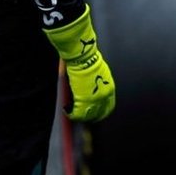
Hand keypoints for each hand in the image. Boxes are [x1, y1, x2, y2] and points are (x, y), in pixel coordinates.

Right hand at [44, 7, 116, 121]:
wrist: (83, 57)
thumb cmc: (89, 60)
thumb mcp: (100, 74)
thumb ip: (99, 84)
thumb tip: (92, 90)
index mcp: (109, 88)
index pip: (109, 106)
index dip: (102, 112)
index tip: (96, 114)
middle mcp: (105, 96)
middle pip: (100, 113)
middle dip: (92, 117)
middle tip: (83, 118)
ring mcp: (95, 99)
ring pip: (88, 116)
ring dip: (80, 116)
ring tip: (73, 113)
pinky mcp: (84, 101)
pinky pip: (77, 114)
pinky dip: (71, 114)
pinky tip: (66, 110)